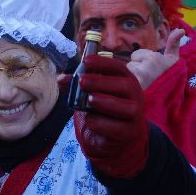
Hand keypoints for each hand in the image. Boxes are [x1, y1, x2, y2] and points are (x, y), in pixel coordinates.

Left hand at [75, 54, 148, 177]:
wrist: (122, 134)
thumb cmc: (106, 107)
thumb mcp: (93, 93)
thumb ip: (77, 86)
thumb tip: (60, 79)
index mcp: (126, 80)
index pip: (118, 67)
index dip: (103, 62)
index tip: (86, 60)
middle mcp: (135, 95)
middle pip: (124, 86)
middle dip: (102, 82)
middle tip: (82, 81)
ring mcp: (135, 114)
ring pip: (126, 108)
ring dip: (105, 102)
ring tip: (88, 100)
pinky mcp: (129, 132)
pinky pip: (118, 128)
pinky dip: (102, 124)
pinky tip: (90, 120)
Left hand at [126, 29, 183, 89]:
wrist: (169, 105)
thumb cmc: (169, 81)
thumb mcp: (174, 63)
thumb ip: (174, 45)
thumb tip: (180, 29)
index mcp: (156, 59)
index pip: (137, 55)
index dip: (142, 62)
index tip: (151, 71)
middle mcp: (148, 66)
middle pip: (131, 62)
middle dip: (136, 69)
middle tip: (146, 81)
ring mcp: (140, 76)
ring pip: (126, 71)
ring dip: (131, 79)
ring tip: (142, 87)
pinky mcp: (133, 87)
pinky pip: (123, 80)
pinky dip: (127, 86)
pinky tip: (137, 92)